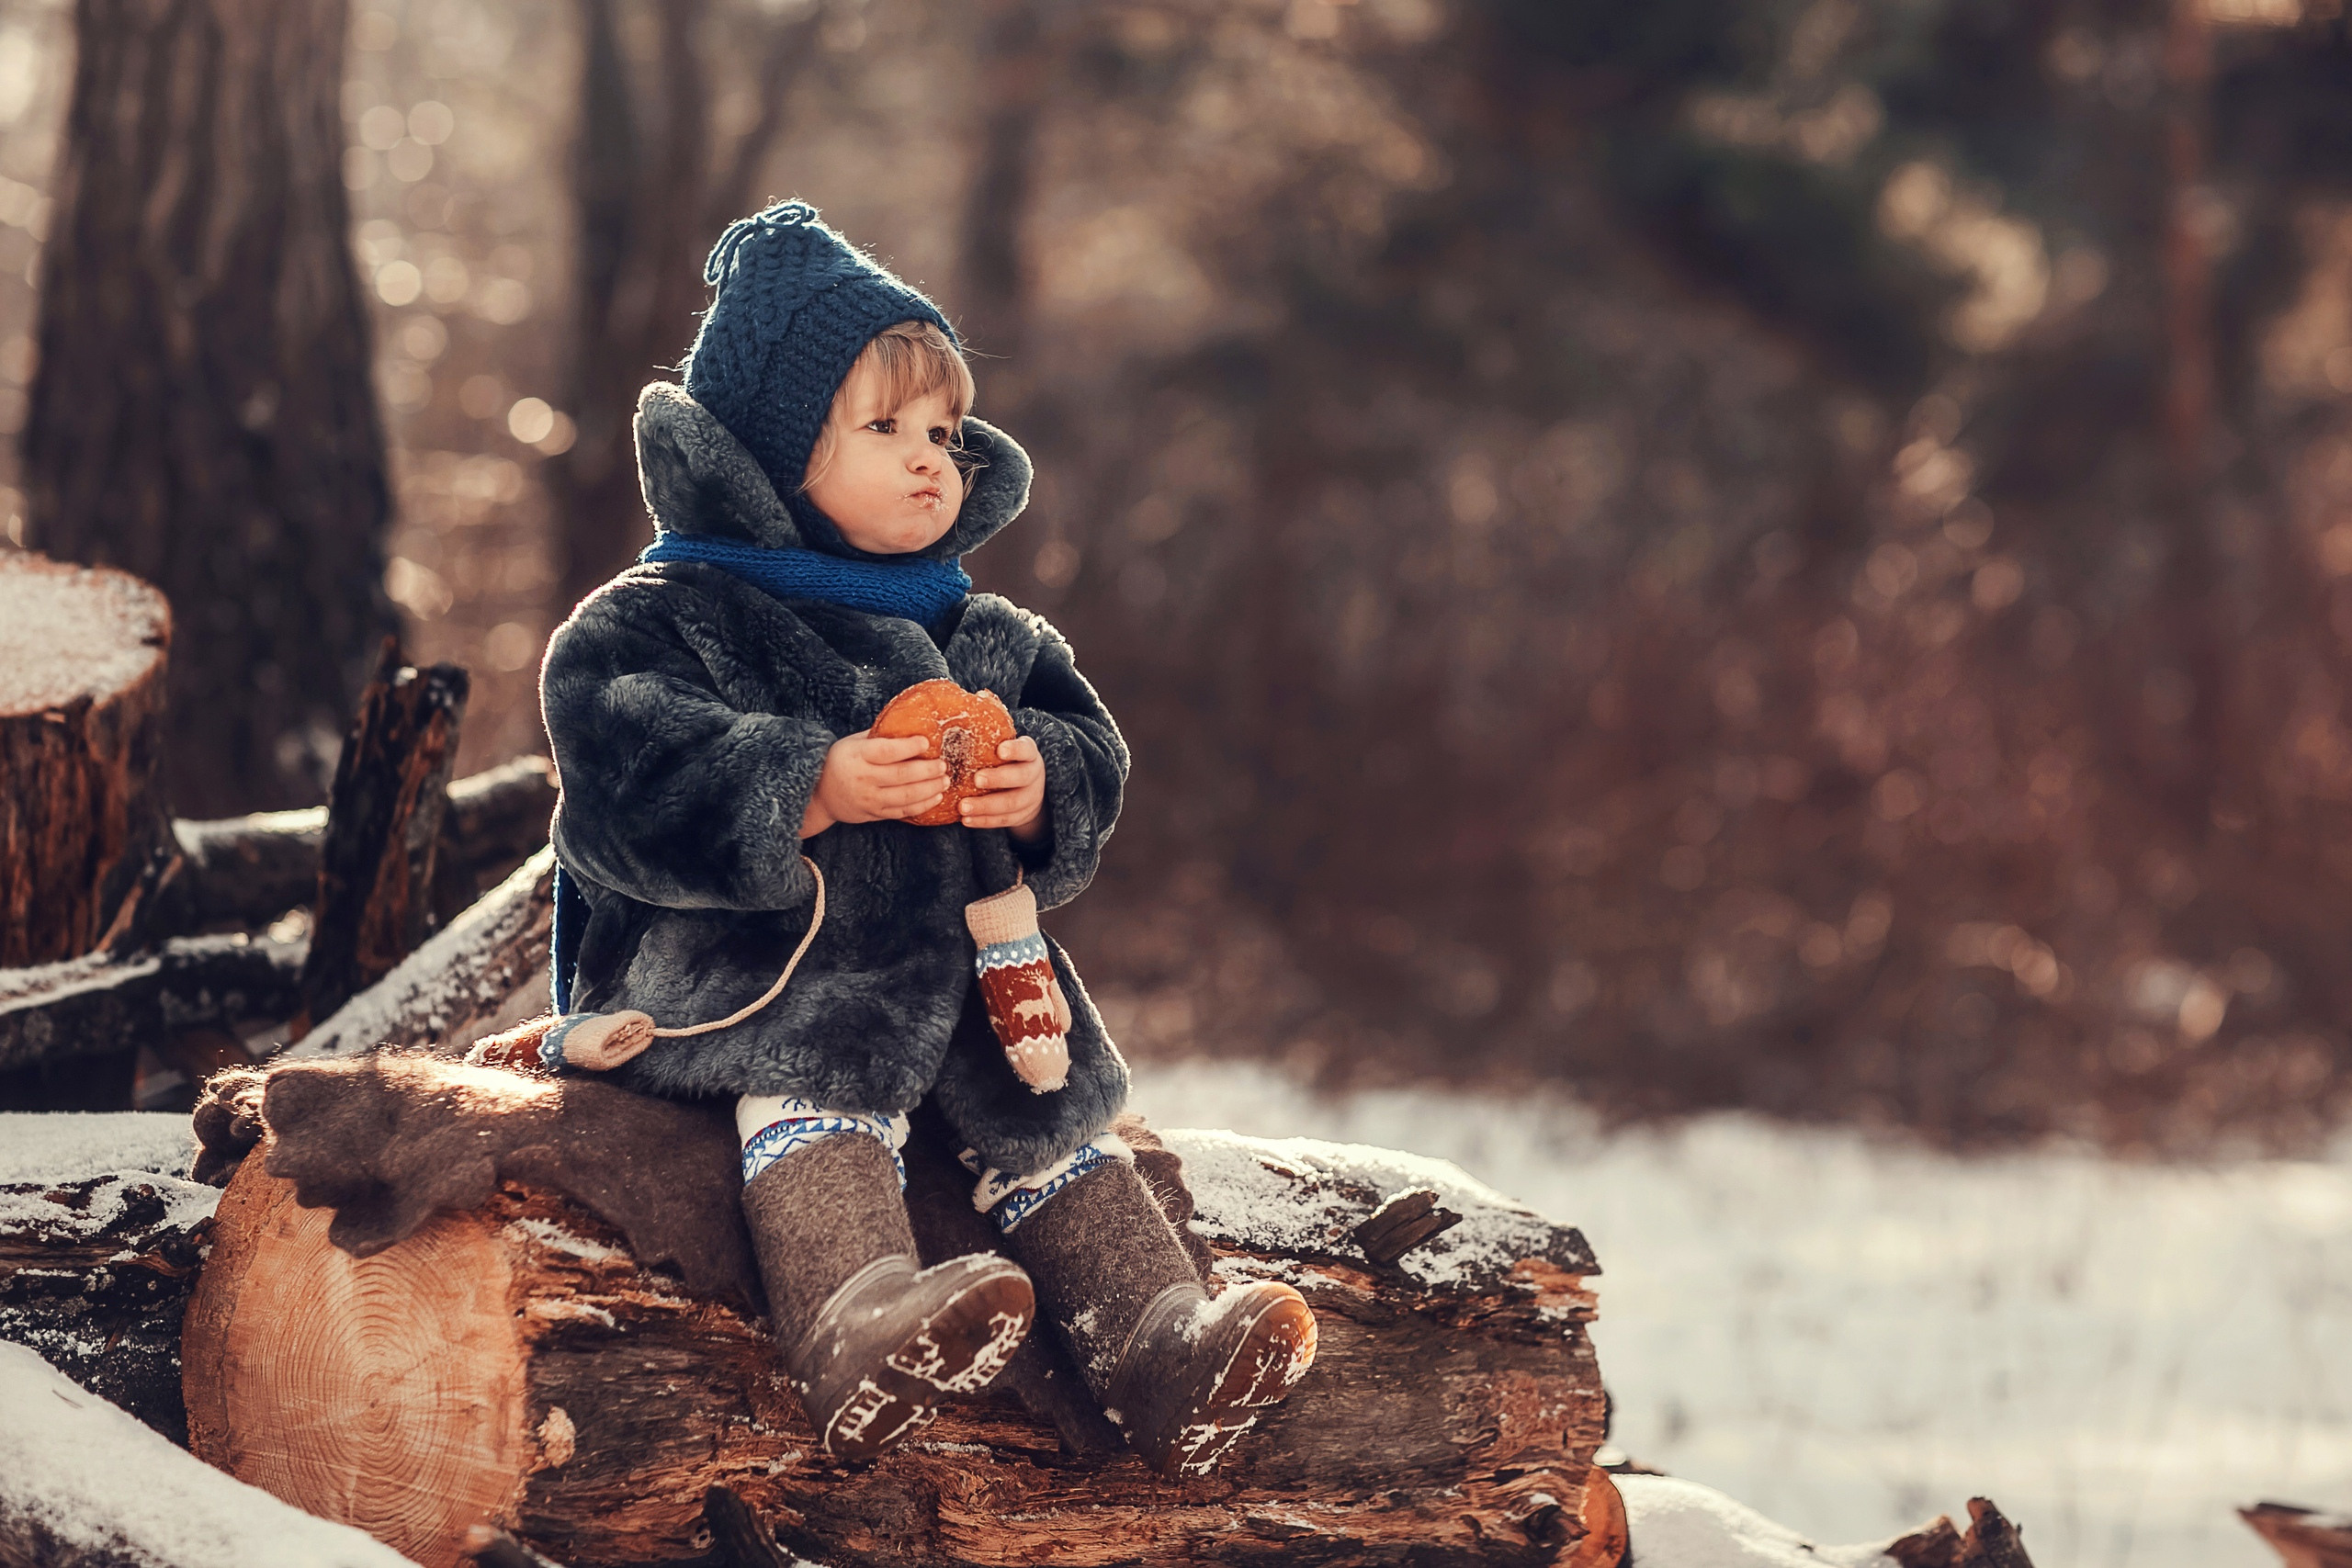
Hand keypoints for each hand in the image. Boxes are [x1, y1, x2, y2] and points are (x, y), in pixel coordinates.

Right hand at [801, 731, 947, 837]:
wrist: (820, 794)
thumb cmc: (841, 761)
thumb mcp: (853, 743)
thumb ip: (878, 736)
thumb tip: (909, 722)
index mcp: (858, 756)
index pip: (886, 751)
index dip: (908, 747)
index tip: (926, 742)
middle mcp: (863, 779)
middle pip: (901, 775)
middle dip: (927, 770)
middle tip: (943, 765)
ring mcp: (869, 799)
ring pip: (905, 796)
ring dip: (930, 789)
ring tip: (945, 781)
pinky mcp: (875, 814)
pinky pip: (903, 812)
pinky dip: (922, 806)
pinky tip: (936, 797)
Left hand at [960, 735, 1046, 840]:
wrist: (1028, 789)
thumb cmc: (1006, 762)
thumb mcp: (1005, 749)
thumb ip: (987, 741)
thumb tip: (952, 722)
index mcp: (1029, 754)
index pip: (1026, 750)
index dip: (1015, 750)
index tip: (999, 750)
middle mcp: (1033, 775)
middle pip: (1020, 777)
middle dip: (998, 779)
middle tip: (976, 779)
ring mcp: (1030, 797)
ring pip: (1011, 803)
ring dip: (986, 806)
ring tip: (963, 807)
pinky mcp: (1021, 816)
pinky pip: (1003, 820)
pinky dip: (984, 821)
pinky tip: (966, 820)